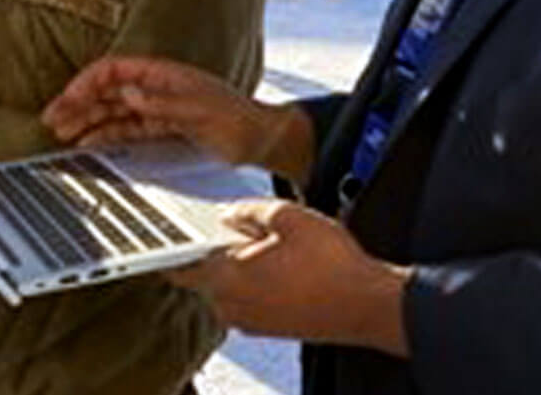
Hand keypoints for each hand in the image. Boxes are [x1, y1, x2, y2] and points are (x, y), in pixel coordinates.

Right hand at [41, 57, 314, 184]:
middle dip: (77, 103)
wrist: (263, 139)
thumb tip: (128, 94)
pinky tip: (88, 144)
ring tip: (61, 134)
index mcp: (164, 74)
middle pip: (107, 90)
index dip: (86, 84)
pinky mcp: (163, 126)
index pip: (114, 71)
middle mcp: (157, 87)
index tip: (66, 101)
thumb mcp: (202, 112)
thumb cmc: (239, 121)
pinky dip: (105, 135)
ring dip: (86, 120)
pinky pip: (126, 129)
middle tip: (51, 121)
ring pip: (113, 111)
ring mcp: (158, 107)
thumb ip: (165, 104)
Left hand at [168, 199, 409, 354]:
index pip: (180, 264)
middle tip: (239, 224)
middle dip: (216, 247)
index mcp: (228, 278)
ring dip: (239, 264)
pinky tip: (283, 263)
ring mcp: (250, 321)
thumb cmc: (334, 267)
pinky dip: (256, 280)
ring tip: (272, 242)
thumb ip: (250, 212)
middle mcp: (231, 306)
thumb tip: (230, 213)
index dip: (177, 242)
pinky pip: (248, 298)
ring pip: (228, 285)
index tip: (173, 227)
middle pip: (205, 272)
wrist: (367, 306)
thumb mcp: (290, 217)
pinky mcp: (269, 327)